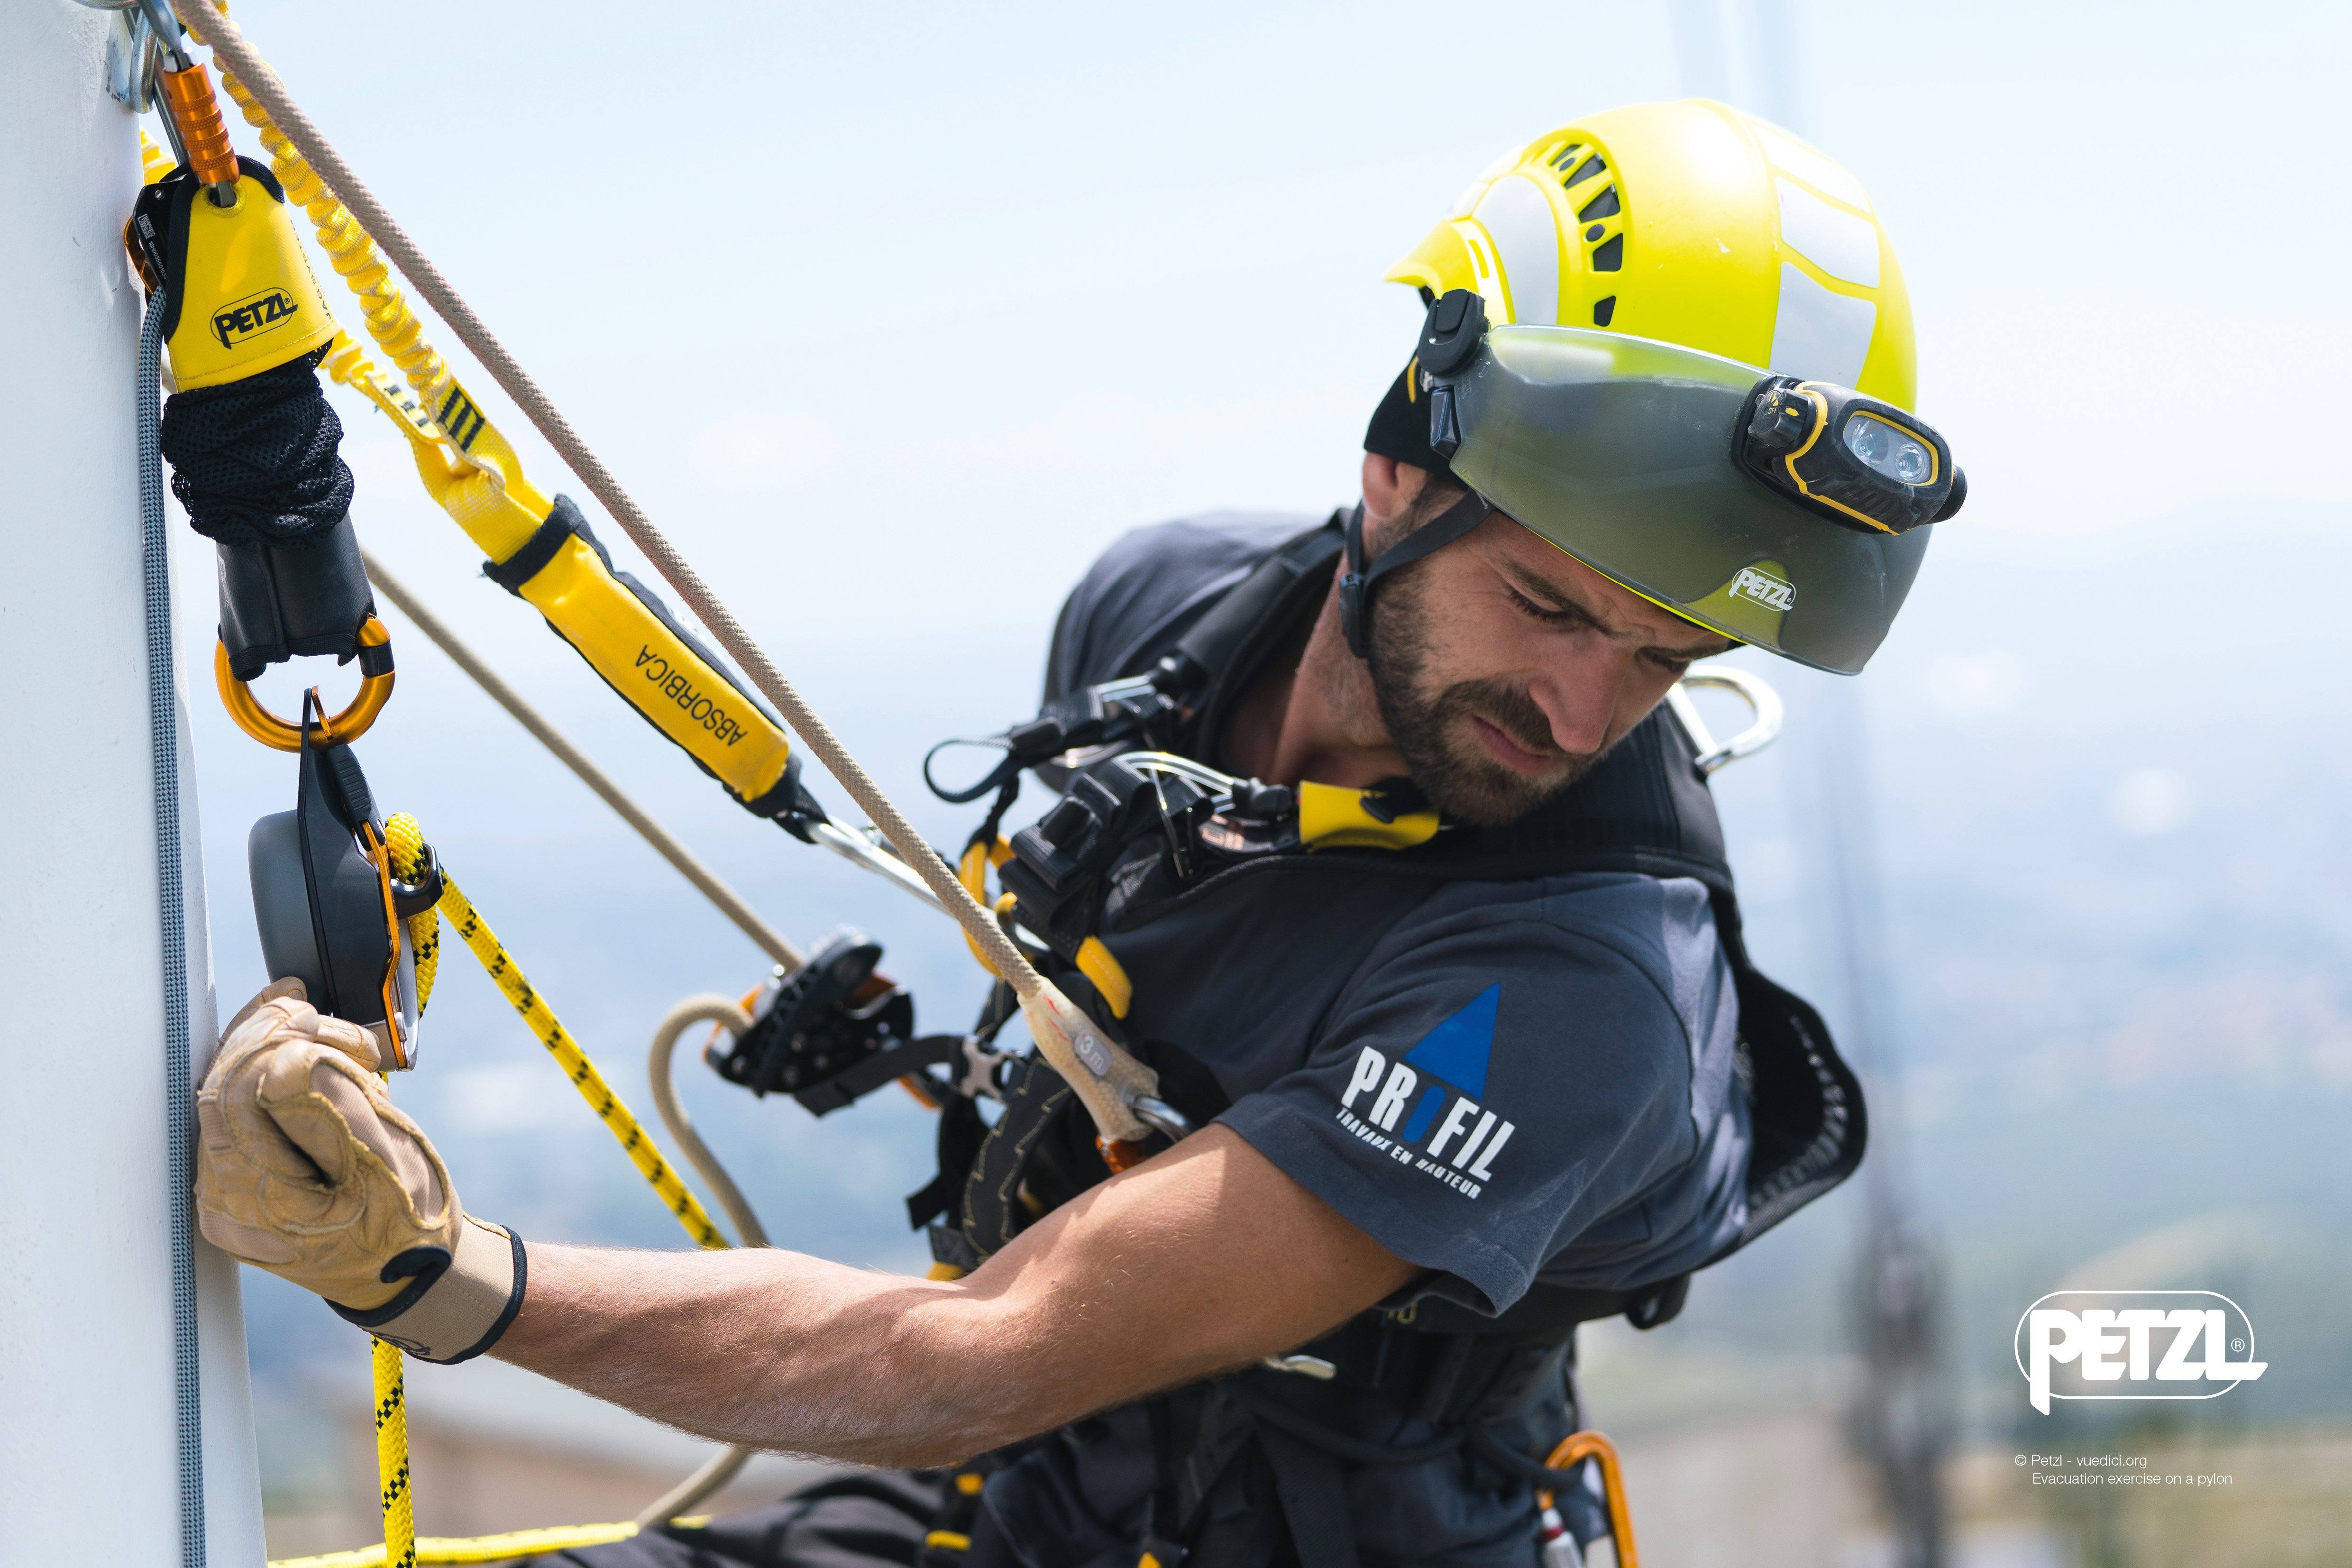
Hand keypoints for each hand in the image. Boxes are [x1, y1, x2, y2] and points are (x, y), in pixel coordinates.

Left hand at [194, 980, 522, 1362]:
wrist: (407, 1269)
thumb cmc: (407, 1220)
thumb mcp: (384, 1160)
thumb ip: (328, 1105)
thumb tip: (284, 1056)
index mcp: (256, 1200)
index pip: (232, 1093)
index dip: (266, 1039)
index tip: (308, 1007)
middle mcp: (224, 1202)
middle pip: (224, 1090)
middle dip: (274, 1039)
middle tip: (327, 1022)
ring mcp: (224, 1195)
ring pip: (232, 1097)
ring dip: (282, 1055)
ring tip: (348, 1057)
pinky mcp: (236, 1182)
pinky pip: (243, 1116)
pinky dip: (280, 1081)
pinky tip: (325, 1070)